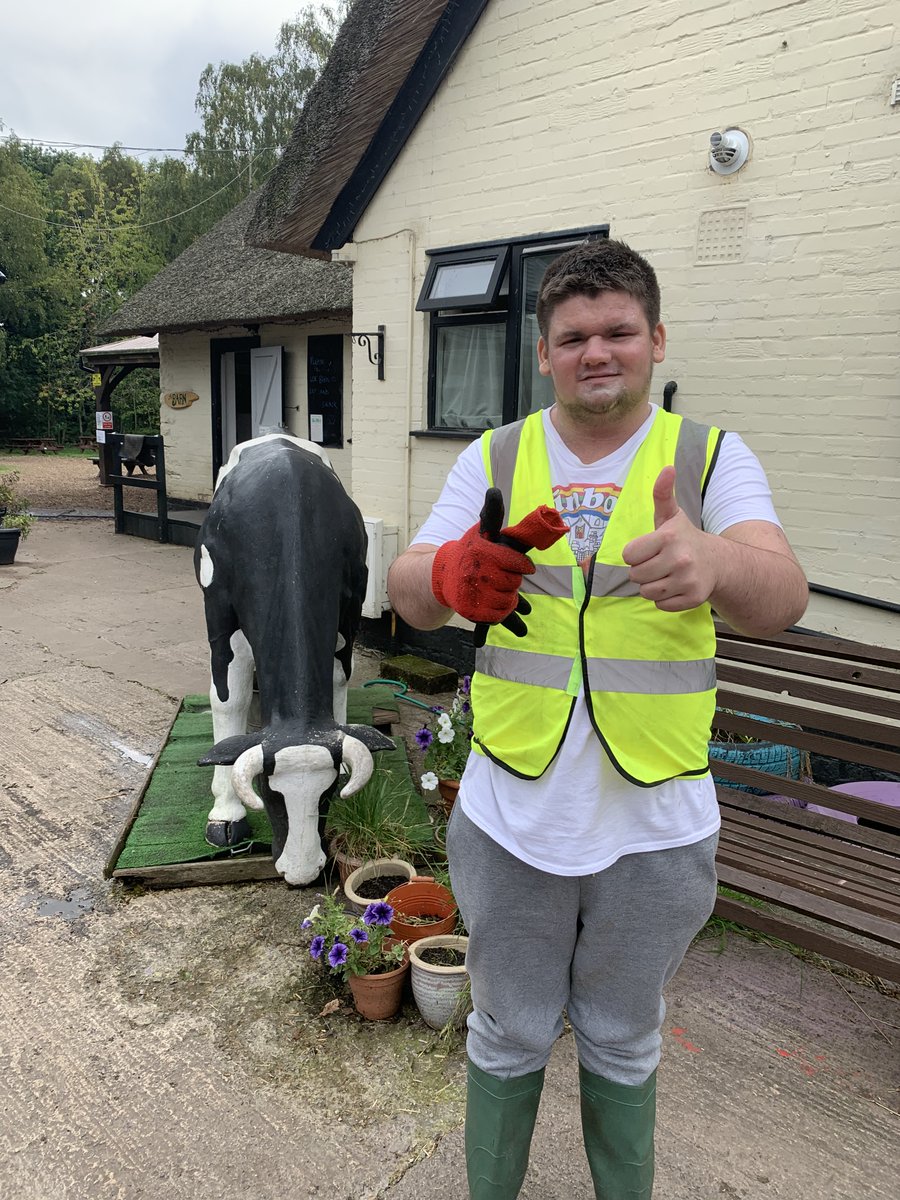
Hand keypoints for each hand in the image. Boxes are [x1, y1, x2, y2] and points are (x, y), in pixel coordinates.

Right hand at [432, 520, 534, 623]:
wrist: (442, 575)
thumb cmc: (468, 550)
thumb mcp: (480, 530)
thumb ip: (491, 512)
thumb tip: (494, 491)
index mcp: (482, 553)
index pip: (516, 563)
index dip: (523, 566)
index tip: (526, 567)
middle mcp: (477, 574)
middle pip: (514, 583)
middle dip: (512, 580)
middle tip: (502, 576)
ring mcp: (474, 594)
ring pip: (508, 600)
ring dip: (508, 596)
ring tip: (497, 588)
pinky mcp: (471, 612)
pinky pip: (498, 615)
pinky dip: (500, 611)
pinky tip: (495, 602)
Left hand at [621, 466, 716, 610]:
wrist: (718, 562)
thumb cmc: (685, 538)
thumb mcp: (671, 516)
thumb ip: (662, 494)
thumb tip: (667, 468)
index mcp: (668, 537)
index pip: (628, 556)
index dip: (636, 554)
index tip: (650, 549)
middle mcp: (679, 559)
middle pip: (635, 576)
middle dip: (643, 571)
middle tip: (659, 563)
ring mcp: (687, 580)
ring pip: (646, 592)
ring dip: (652, 586)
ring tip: (666, 575)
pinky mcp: (692, 598)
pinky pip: (661, 605)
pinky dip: (665, 599)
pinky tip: (676, 586)